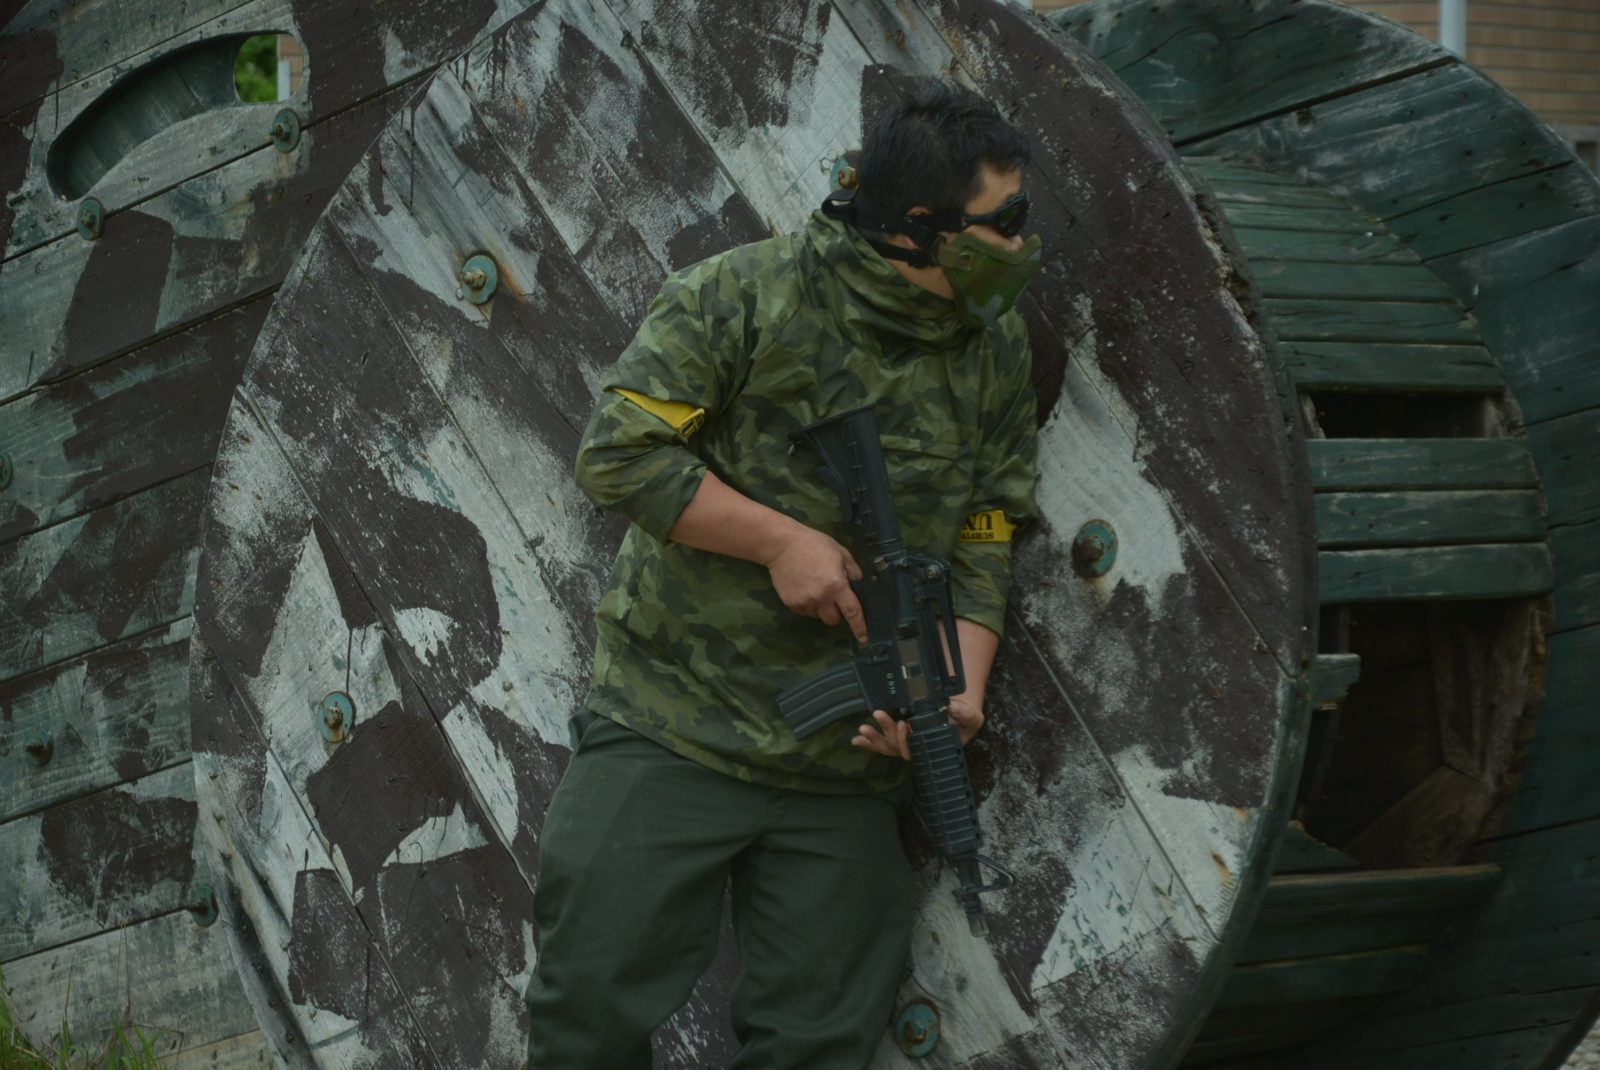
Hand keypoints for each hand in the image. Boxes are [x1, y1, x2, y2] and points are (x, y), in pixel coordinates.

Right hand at [764, 524, 867, 641]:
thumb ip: (852, 569)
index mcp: (836, 585)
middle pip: (833, 620)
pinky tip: (803, 588)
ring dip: (820, 608)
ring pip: (817, 616)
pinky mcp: (791, 603)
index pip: (852, 612)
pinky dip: (807, 605)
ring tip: (814, 588)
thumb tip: (857, 582)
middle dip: (836, 613)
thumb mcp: (839, 551)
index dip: (859, 627)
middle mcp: (821, 598)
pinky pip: (804, 611)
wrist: (782, 545)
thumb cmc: (813, 544)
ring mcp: (804, 602)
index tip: (864, 638)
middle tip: (833, 598)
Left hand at [850, 696, 985, 760]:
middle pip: (898, 746)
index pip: (915, 749)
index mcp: (932, 746)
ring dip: (874, 738)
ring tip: (863, 728)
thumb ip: (965, 714)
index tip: (905, 724)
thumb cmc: (965, 721)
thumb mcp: (972, 717)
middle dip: (886, 732)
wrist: (960, 718)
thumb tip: (951, 707)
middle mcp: (917, 748)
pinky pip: (883, 745)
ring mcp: (907, 745)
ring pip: (888, 747)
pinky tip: (856, 741)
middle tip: (879, 714)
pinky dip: (869, 743)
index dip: (907, 739)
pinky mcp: (899, 740)